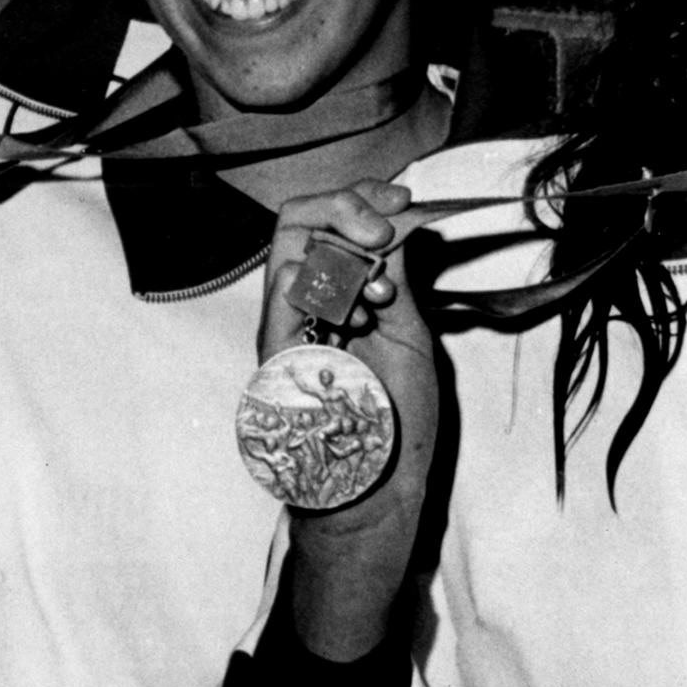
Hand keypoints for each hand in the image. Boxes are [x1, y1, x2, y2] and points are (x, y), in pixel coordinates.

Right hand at [259, 180, 439, 661]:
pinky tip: (362, 304)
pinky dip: (325, 279)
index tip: (403, 199)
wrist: (378, 488)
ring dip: (342, 243)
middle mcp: (301, 304)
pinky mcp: (278, 354)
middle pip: (298, 219)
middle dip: (347, 205)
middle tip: (387, 224)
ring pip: (288, 245)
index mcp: (332, 295)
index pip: (324, 220)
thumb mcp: (408, 331)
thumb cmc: (394, 420)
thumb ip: (397, 278)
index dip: (361, 198)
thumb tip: (402, 218)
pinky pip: (283, 293)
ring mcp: (285, 326)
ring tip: (383, 282)